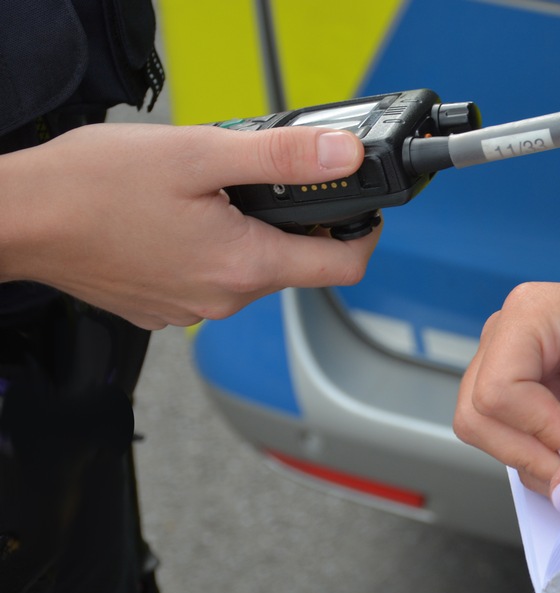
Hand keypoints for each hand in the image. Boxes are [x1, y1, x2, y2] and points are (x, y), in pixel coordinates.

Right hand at [0, 122, 380, 328]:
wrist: (17, 219)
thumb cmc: (92, 187)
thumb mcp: (199, 153)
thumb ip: (282, 157)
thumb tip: (344, 156)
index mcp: (246, 266)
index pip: (343, 267)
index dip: (361, 233)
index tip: (358, 208)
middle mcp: (224, 300)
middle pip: (291, 262)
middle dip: (284, 218)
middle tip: (250, 178)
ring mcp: (191, 309)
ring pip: (246, 268)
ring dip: (241, 231)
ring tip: (200, 194)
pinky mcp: (163, 308)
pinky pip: (206, 278)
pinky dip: (205, 248)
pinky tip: (171, 220)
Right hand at [454, 281, 559, 500]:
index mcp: (531, 315)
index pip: (498, 391)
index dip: (538, 432)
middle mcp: (508, 335)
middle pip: (479, 416)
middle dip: (530, 454)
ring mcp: (510, 364)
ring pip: (488, 433)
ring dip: (537, 459)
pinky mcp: (523, 391)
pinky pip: (510, 438)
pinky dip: (543, 456)